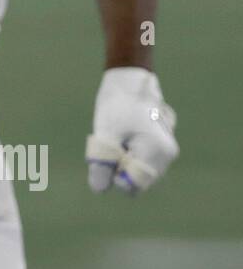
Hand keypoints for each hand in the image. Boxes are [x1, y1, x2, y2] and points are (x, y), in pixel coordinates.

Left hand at [85, 67, 178, 193]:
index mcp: (157, 152)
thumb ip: (102, 162)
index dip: (113, 173)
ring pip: (138, 171)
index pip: (132, 185)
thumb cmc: (117, 104)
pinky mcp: (161, 147)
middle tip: (113, 141)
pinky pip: (141, 161)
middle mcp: (168, 155)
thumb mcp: (105, 133)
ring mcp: (167, 151)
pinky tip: (126, 135)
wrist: (130, 78)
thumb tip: (100, 189)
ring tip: (120, 136)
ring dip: (123, 160)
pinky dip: (128, 153)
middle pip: (137, 180)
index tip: (108, 150)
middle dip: (119, 167)